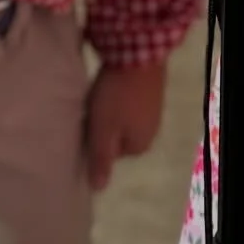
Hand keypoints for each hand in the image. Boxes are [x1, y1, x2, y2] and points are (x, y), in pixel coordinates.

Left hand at [84, 60, 165, 190]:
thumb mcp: (103, 131)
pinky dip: (120, 95)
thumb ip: (101, 160)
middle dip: (106, 125)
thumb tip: (98, 190)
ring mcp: (154, 108)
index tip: (88, 125)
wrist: (140, 54)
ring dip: (112, 109)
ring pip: (125, 117)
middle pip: (119, 135)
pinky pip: (131, 100)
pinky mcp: (152, 88)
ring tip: (99, 95)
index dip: (97, 139)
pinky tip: (111, 84)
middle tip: (92, 110)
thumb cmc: (117, 97)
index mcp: (141, 146)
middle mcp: (152, 130)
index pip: (112, 153)